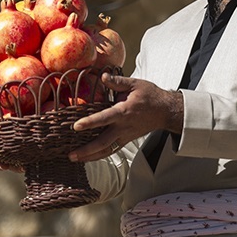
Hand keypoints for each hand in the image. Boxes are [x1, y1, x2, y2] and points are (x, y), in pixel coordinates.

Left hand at [68, 73, 182, 161]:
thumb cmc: (151, 96)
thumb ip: (118, 81)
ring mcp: (125, 136)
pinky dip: (99, 156)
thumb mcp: (136, 84)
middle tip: (71, 155)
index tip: (76, 126)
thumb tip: (103, 76)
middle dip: (86, 150)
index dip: (90, 122)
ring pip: (106, 151)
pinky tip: (88, 157)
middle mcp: (123, 127)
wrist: (166, 112)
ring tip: (75, 159)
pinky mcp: (126, 140)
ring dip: (90, 156)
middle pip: (103, 143)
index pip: (104, 118)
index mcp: (124, 112)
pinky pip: (111, 151)